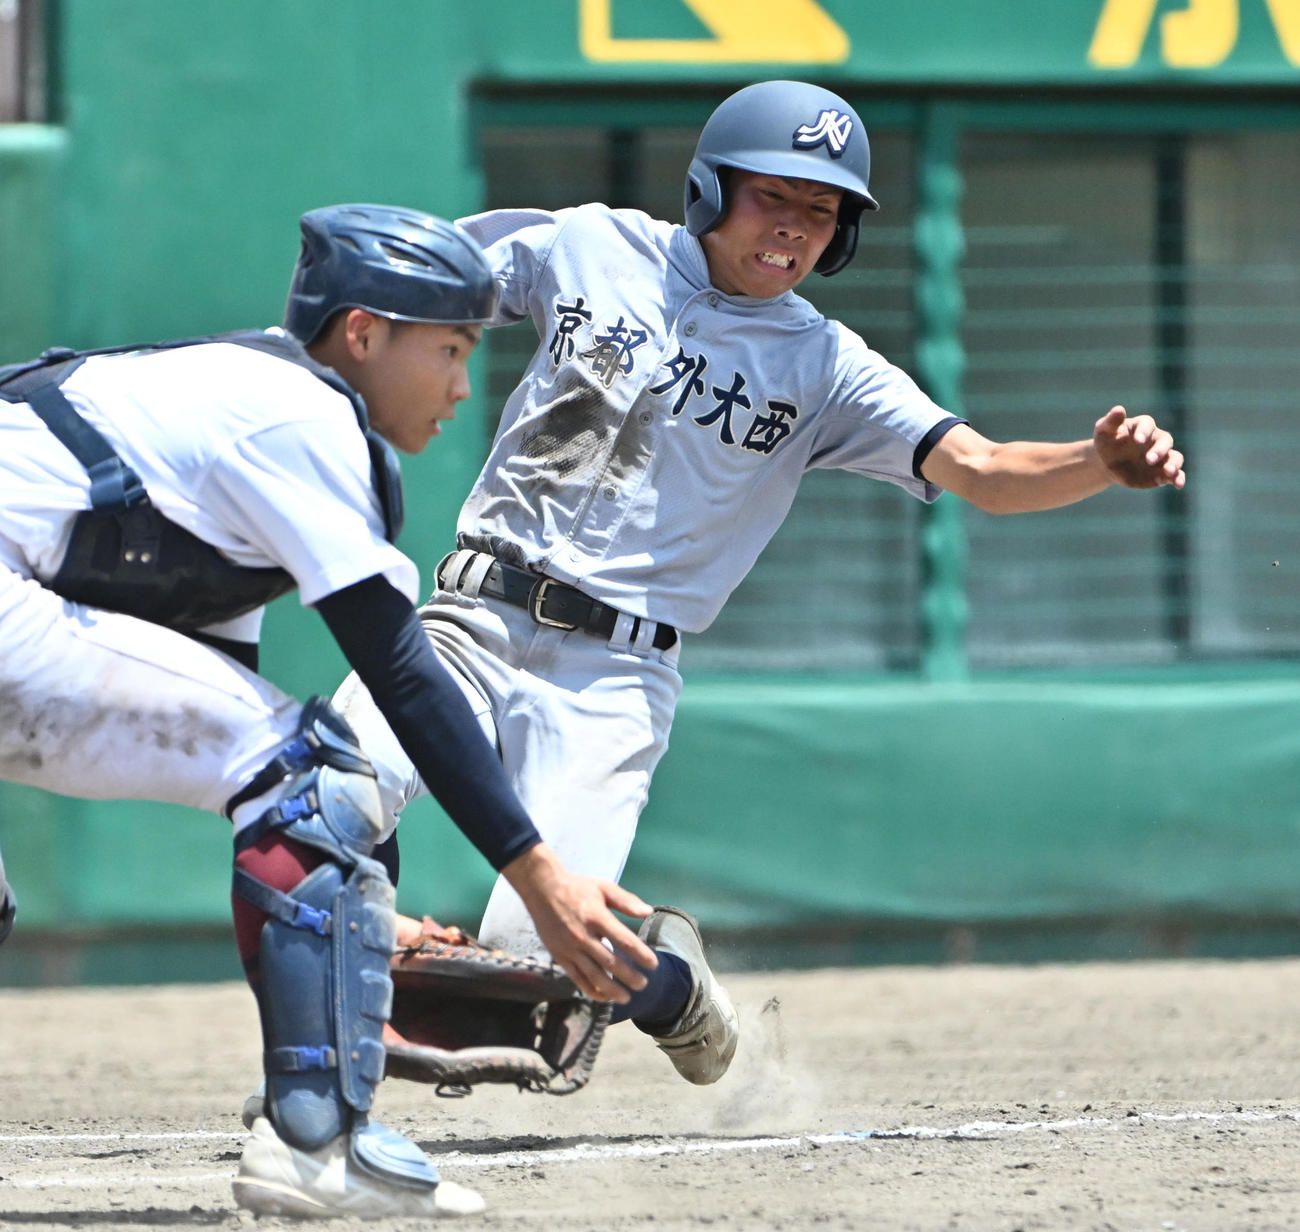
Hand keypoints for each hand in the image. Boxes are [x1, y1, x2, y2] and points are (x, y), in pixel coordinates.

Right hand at [502, 843, 657, 1002]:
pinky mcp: (559, 957)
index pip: (624, 941)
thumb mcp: (603, 887)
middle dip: (630, 977)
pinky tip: (604, 997)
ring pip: (594, 976)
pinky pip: (577, 979)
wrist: (542, 889)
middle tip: (643, 984)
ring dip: (612, 990)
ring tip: (626, 997)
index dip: (641, 955)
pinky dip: (591, 990)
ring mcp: (570, 948)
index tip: (653, 965)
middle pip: (611, 963)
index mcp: (597, 917)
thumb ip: (626, 901)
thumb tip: (648, 912)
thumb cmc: (577, 887)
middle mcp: (583, 935)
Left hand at [1093, 406, 1185, 489]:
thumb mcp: (1104, 431)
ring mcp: (1161, 456)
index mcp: (1142, 426)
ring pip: (1175, 457)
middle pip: (1165, 441)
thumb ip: (1111, 421)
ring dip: (1174, 464)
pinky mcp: (1162, 472)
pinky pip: (1175, 474)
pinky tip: (1177, 484)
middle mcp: (1156, 439)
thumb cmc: (1107, 442)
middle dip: (1159, 450)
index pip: (1147, 424)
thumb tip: (1119, 409)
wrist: (1108, 463)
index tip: (1137, 440)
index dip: (1144, 431)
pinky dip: (1178, 478)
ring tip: (1169, 472)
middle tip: (1149, 460)